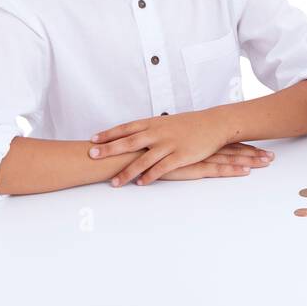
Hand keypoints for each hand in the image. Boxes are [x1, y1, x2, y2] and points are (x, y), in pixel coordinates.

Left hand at [89, 110, 261, 185]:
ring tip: (114, 182)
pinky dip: (150, 176)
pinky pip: (162, 168)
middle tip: (92, 155)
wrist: (214, 124)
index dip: (109, 134)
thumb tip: (135, 134)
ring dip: (127, 171)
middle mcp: (158, 132)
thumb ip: (151, 128)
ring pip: (143, 159)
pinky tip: (141, 184)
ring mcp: (169, 144)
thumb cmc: (191, 124)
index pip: (126, 127)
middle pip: (129, 141)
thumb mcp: (168, 122)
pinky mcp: (180, 155)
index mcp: (154, 122)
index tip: (93, 139)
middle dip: (109, 149)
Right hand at [154, 142, 275, 180]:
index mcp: (196, 142)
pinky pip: (216, 169)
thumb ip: (177, 147)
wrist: (129, 150)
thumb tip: (186, 149)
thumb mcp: (164, 145)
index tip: (259, 146)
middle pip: (233, 149)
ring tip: (267, 162)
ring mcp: (197, 157)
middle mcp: (200, 147)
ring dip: (250, 160)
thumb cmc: (144, 149)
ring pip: (229, 158)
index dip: (243, 145)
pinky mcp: (191, 167)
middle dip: (254, 153)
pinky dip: (232, 170)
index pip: (225, 143)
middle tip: (272, 155)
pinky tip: (245, 171)